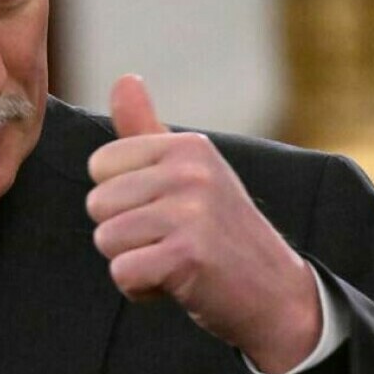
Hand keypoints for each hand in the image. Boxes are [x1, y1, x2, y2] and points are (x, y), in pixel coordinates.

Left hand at [85, 74, 321, 373]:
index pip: (100, 165)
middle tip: (172, 240)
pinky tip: (176, 283)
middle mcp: (190, 172)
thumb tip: (124, 79)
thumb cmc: (222, 233)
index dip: (121, 199)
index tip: (164, 212)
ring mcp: (190, 213)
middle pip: (97, 204)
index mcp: (187, 146)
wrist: (276, 294)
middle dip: (124, 233)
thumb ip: (147, 129)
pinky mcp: (187, 256)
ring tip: (175, 259)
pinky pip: (123, 273)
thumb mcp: (190, 172)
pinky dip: (142, 289)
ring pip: (106, 239)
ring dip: (133, 261)